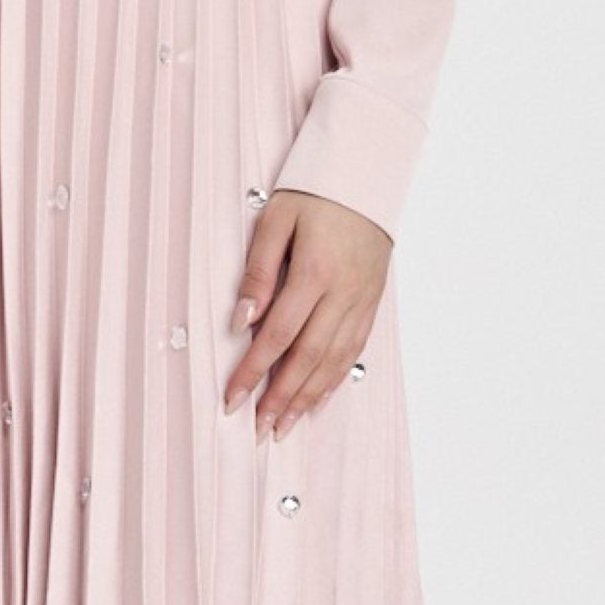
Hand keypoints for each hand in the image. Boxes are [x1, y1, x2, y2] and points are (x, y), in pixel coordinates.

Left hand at [223, 189, 390, 440]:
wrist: (366, 175)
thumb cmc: (314, 192)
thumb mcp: (276, 219)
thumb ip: (258, 270)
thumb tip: (241, 320)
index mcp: (314, 272)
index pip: (277, 334)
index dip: (253, 371)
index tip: (232, 398)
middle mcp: (342, 294)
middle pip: (307, 358)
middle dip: (280, 398)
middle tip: (257, 429)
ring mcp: (362, 301)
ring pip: (334, 362)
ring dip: (307, 398)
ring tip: (284, 425)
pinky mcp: (372, 302)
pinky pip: (353, 350)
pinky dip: (334, 379)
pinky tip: (318, 398)